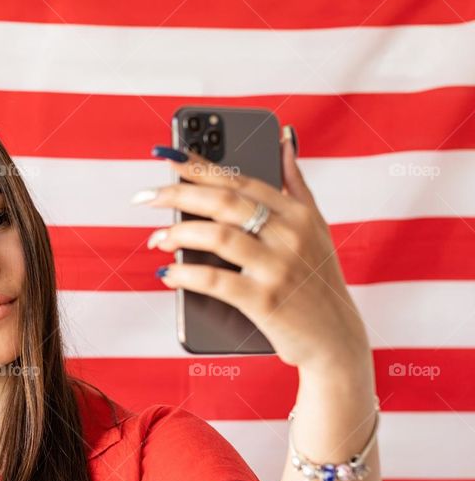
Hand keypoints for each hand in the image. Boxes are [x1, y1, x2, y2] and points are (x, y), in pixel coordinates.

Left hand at [133, 132, 371, 372]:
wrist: (335, 340)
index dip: (201, 165)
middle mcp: (290, 235)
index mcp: (297, 213)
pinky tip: (167, 273)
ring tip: (156, 238)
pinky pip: (216, 281)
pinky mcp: (265, 302)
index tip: (168, 155)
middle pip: (224, 201)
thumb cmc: (318, 283)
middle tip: (146, 196)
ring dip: (178, 234)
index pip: (241, 179)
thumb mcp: (317, 228)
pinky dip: (186, 275)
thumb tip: (283, 140)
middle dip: (178, 193)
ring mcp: (278, 268)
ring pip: (217, 236)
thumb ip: (296, 184)